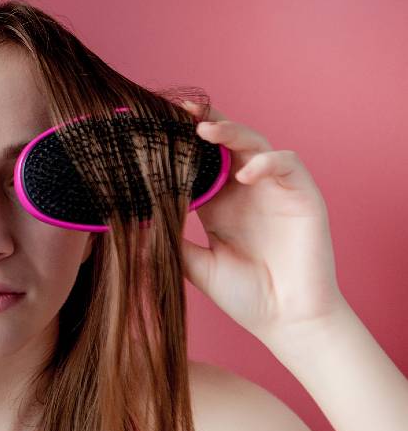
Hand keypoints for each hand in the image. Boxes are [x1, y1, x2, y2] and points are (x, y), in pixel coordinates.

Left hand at [177, 100, 347, 344]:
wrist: (287, 321)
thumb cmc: (245, 295)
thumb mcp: (195, 265)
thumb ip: (169, 241)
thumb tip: (127, 226)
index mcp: (219, 200)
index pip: (200, 157)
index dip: (181, 139)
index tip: (153, 125)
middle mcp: (246, 188)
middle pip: (226, 140)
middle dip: (205, 120)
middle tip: (179, 109)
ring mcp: (274, 189)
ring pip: (255, 142)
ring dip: (232, 131)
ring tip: (205, 129)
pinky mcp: (303, 196)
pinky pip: (288, 164)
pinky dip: (268, 163)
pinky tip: (246, 175)